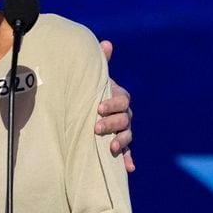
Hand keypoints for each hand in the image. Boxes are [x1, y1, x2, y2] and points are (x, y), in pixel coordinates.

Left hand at [96, 41, 134, 172]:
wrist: (84, 106)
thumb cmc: (88, 90)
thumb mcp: (91, 77)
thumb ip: (99, 62)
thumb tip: (106, 43)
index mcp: (118, 97)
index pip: (122, 100)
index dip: (112, 104)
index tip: (98, 108)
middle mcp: (123, 114)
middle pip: (125, 119)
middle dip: (113, 124)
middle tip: (97, 128)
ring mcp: (122, 130)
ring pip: (127, 136)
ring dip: (121, 142)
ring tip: (112, 148)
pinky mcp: (118, 144)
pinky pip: (126, 152)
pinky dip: (127, 160)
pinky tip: (128, 169)